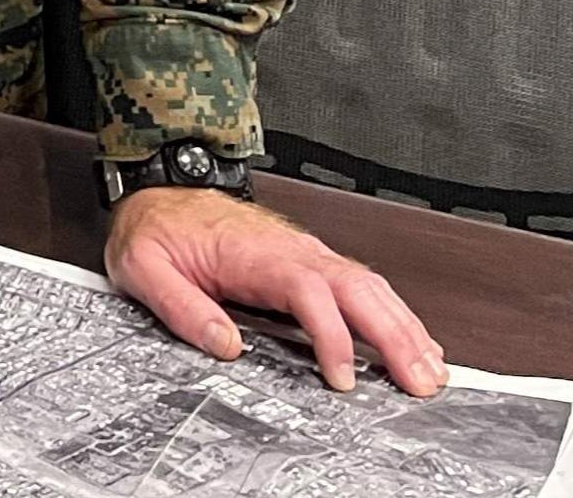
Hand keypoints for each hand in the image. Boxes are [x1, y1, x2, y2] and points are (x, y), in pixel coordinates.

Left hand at [105, 186, 445, 396]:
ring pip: (369, 286)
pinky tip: (412, 340)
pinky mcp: (309, 261)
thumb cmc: (155, 228)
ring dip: (404, 327)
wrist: (158, 190)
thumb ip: (180, 305)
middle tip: (420, 382)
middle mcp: (291, 249)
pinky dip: (394, 314)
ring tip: (430, 371)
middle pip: (357, 287)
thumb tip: (224, 345)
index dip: (331, 335)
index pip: (308, 290)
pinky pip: (362, 286)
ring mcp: (305, 253)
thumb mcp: (142, 267)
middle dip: (395, 335)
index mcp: (254, 252)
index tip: (341, 378)